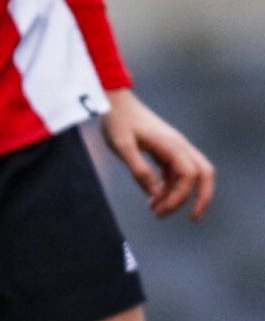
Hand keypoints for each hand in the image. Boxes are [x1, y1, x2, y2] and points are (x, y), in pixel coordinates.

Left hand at [100, 88, 214, 220]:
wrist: (114, 102)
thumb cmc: (118, 121)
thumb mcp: (123, 146)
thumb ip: (138, 170)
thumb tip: (154, 193)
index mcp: (172, 145)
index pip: (188, 176)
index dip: (179, 196)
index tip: (161, 209)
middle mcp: (178, 146)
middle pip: (204, 174)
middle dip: (202, 197)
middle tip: (193, 218)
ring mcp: (174, 148)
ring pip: (189, 176)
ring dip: (177, 195)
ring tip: (156, 211)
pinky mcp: (165, 150)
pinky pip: (175, 172)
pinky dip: (169, 187)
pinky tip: (153, 197)